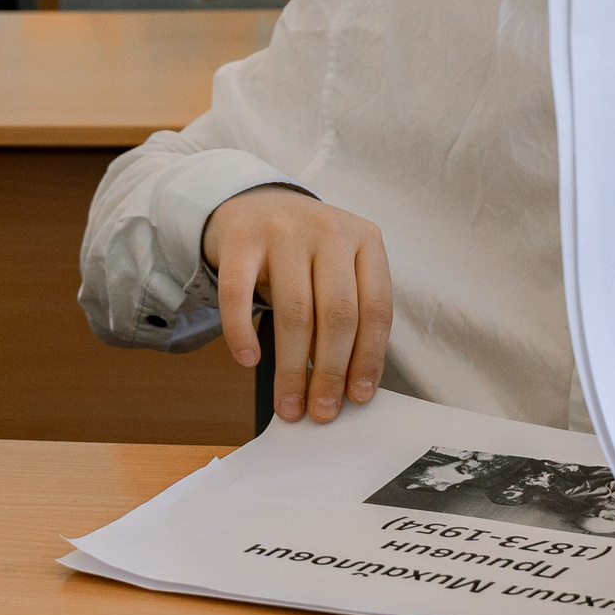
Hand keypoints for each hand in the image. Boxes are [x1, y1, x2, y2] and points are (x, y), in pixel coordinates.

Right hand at [204, 186, 392, 423]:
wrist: (255, 203)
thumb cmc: (306, 252)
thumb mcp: (340, 268)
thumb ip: (350, 313)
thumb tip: (348, 388)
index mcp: (366, 239)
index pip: (376, 309)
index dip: (368, 359)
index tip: (357, 398)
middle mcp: (329, 229)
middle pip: (337, 315)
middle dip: (330, 373)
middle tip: (321, 412)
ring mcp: (283, 229)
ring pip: (294, 312)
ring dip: (291, 368)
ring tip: (289, 404)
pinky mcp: (241, 237)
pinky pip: (239, 295)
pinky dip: (242, 333)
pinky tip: (248, 361)